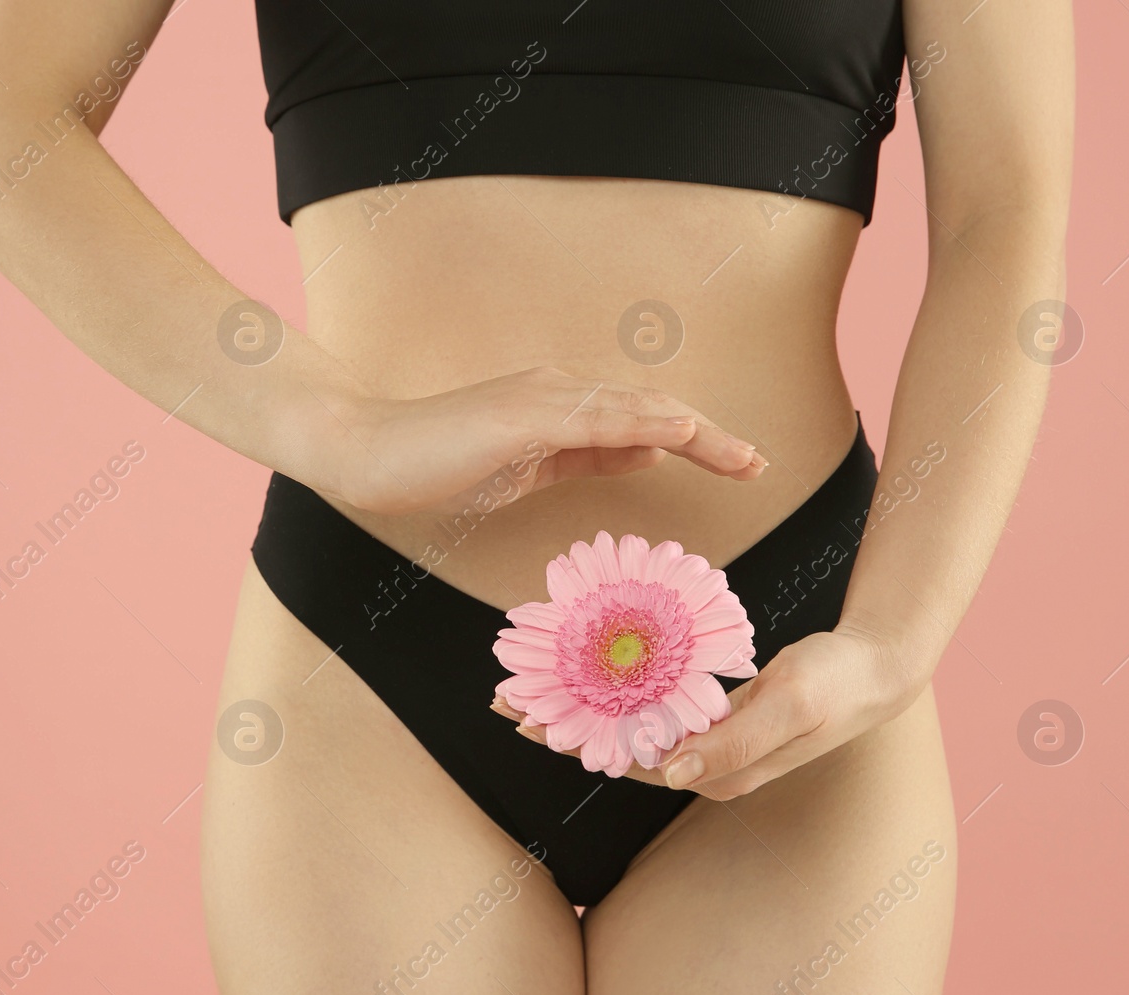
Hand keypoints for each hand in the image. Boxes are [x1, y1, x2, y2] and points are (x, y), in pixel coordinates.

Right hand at [329, 367, 765, 514]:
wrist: (369, 453)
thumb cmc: (438, 464)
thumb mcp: (528, 468)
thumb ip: (586, 456)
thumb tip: (648, 448)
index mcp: (560, 407)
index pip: (640, 420)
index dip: (694, 439)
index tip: (737, 462)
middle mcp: (558, 392)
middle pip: (649, 409)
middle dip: (710, 437)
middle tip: (758, 464)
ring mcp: (540, 400)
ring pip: (633, 408)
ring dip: (694, 430)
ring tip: (741, 456)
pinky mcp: (521, 416)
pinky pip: (595, 417)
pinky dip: (642, 422)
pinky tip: (680, 431)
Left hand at [491, 626, 922, 800]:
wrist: (876, 669)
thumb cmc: (835, 684)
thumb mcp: (791, 706)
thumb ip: (732, 741)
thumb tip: (667, 772)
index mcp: (715, 771)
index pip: (623, 761)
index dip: (570, 740)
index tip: (520, 716)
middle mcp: (704, 765)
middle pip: (613, 747)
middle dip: (559, 723)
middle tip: (502, 696)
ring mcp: (708, 742)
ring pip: (627, 725)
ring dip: (580, 705)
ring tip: (531, 683)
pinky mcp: (714, 717)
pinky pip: (651, 705)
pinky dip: (615, 688)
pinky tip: (590, 668)